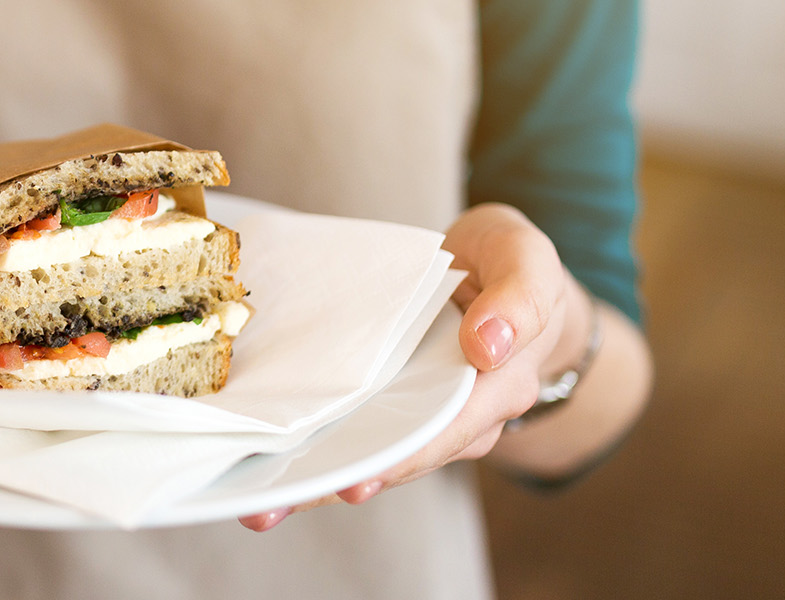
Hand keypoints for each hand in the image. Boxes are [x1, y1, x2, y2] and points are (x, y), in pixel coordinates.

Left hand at [240, 203, 593, 530]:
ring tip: (260, 508)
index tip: (354, 482)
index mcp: (497, 388)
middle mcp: (457, 417)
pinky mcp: (387, 407)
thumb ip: (519, 296)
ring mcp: (417, 415)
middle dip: (339, 484)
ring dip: (315, 485)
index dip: (399, 460)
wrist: (497, 274)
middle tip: (277, 505)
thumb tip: (488, 345)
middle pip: (396, 460)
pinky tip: (264, 473)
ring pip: (369, 456)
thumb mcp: (524, 259)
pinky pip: (352, 435)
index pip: (445, 432)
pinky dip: (312, 455)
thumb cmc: (505, 265)